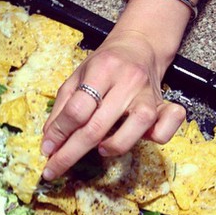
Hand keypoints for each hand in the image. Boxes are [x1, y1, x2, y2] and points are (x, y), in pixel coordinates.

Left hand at [41, 29, 185, 180]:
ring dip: (114, 146)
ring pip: (137, 126)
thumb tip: (49, 141)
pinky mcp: (165, 104)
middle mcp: (128, 81)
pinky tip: (139, 139)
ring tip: (100, 149)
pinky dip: (158, 137)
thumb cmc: (103, 66)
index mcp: (102, 70)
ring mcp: (149, 94)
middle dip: (71, 153)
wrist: (139, 46)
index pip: (77, 109)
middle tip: (54, 168)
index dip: (59, 134)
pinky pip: (168, 125)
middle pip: (97, 126)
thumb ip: (61, 108)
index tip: (46, 151)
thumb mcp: (76, 78)